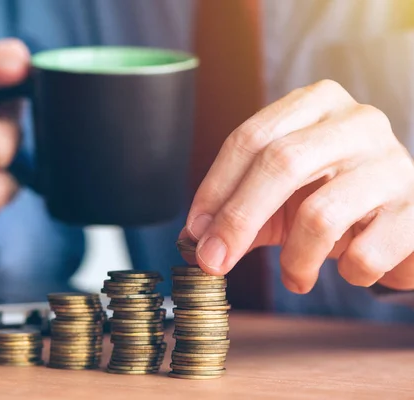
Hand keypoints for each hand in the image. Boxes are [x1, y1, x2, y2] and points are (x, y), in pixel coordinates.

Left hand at [181, 79, 413, 292]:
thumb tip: (194, 239)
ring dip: (294, 260)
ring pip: (321, 214)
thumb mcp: (281, 193)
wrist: (399, 214)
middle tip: (214, 262)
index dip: (215, 188)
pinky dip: (346, 273)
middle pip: (280, 163)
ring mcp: (392, 161)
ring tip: (294, 276)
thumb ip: (238, 208)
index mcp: (315, 104)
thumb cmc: (331, 196)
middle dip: (237, 220)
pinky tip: (347, 269)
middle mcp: (356, 121)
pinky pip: (365, 253)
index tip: (195, 231)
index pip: (250, 138)